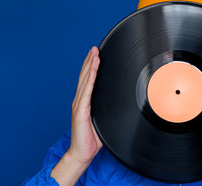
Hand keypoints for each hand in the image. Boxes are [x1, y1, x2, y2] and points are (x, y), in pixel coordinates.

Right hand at [51, 47, 101, 184]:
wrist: (82, 153)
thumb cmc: (93, 138)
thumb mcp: (103, 119)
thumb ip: (108, 109)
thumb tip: (122, 102)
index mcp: (84, 102)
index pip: (87, 80)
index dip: (90, 67)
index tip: (95, 55)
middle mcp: (80, 101)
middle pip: (85, 76)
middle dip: (89, 61)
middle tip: (95, 48)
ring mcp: (79, 105)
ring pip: (85, 81)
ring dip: (90, 66)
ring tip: (94, 54)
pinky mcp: (80, 111)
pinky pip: (86, 92)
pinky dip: (89, 80)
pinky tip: (92, 70)